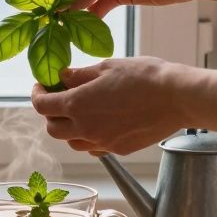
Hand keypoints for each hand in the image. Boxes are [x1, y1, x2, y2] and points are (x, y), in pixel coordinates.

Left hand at [30, 57, 192, 154]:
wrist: (179, 98)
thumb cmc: (145, 77)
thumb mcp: (107, 67)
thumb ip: (79, 76)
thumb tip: (62, 78)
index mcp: (77, 105)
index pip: (41, 106)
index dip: (37, 94)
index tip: (42, 86)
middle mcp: (86, 128)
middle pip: (52, 129)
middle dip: (50, 114)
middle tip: (59, 98)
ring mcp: (103, 142)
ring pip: (72, 142)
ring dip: (69, 128)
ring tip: (81, 111)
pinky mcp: (119, 149)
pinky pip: (94, 148)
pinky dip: (89, 138)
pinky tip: (100, 123)